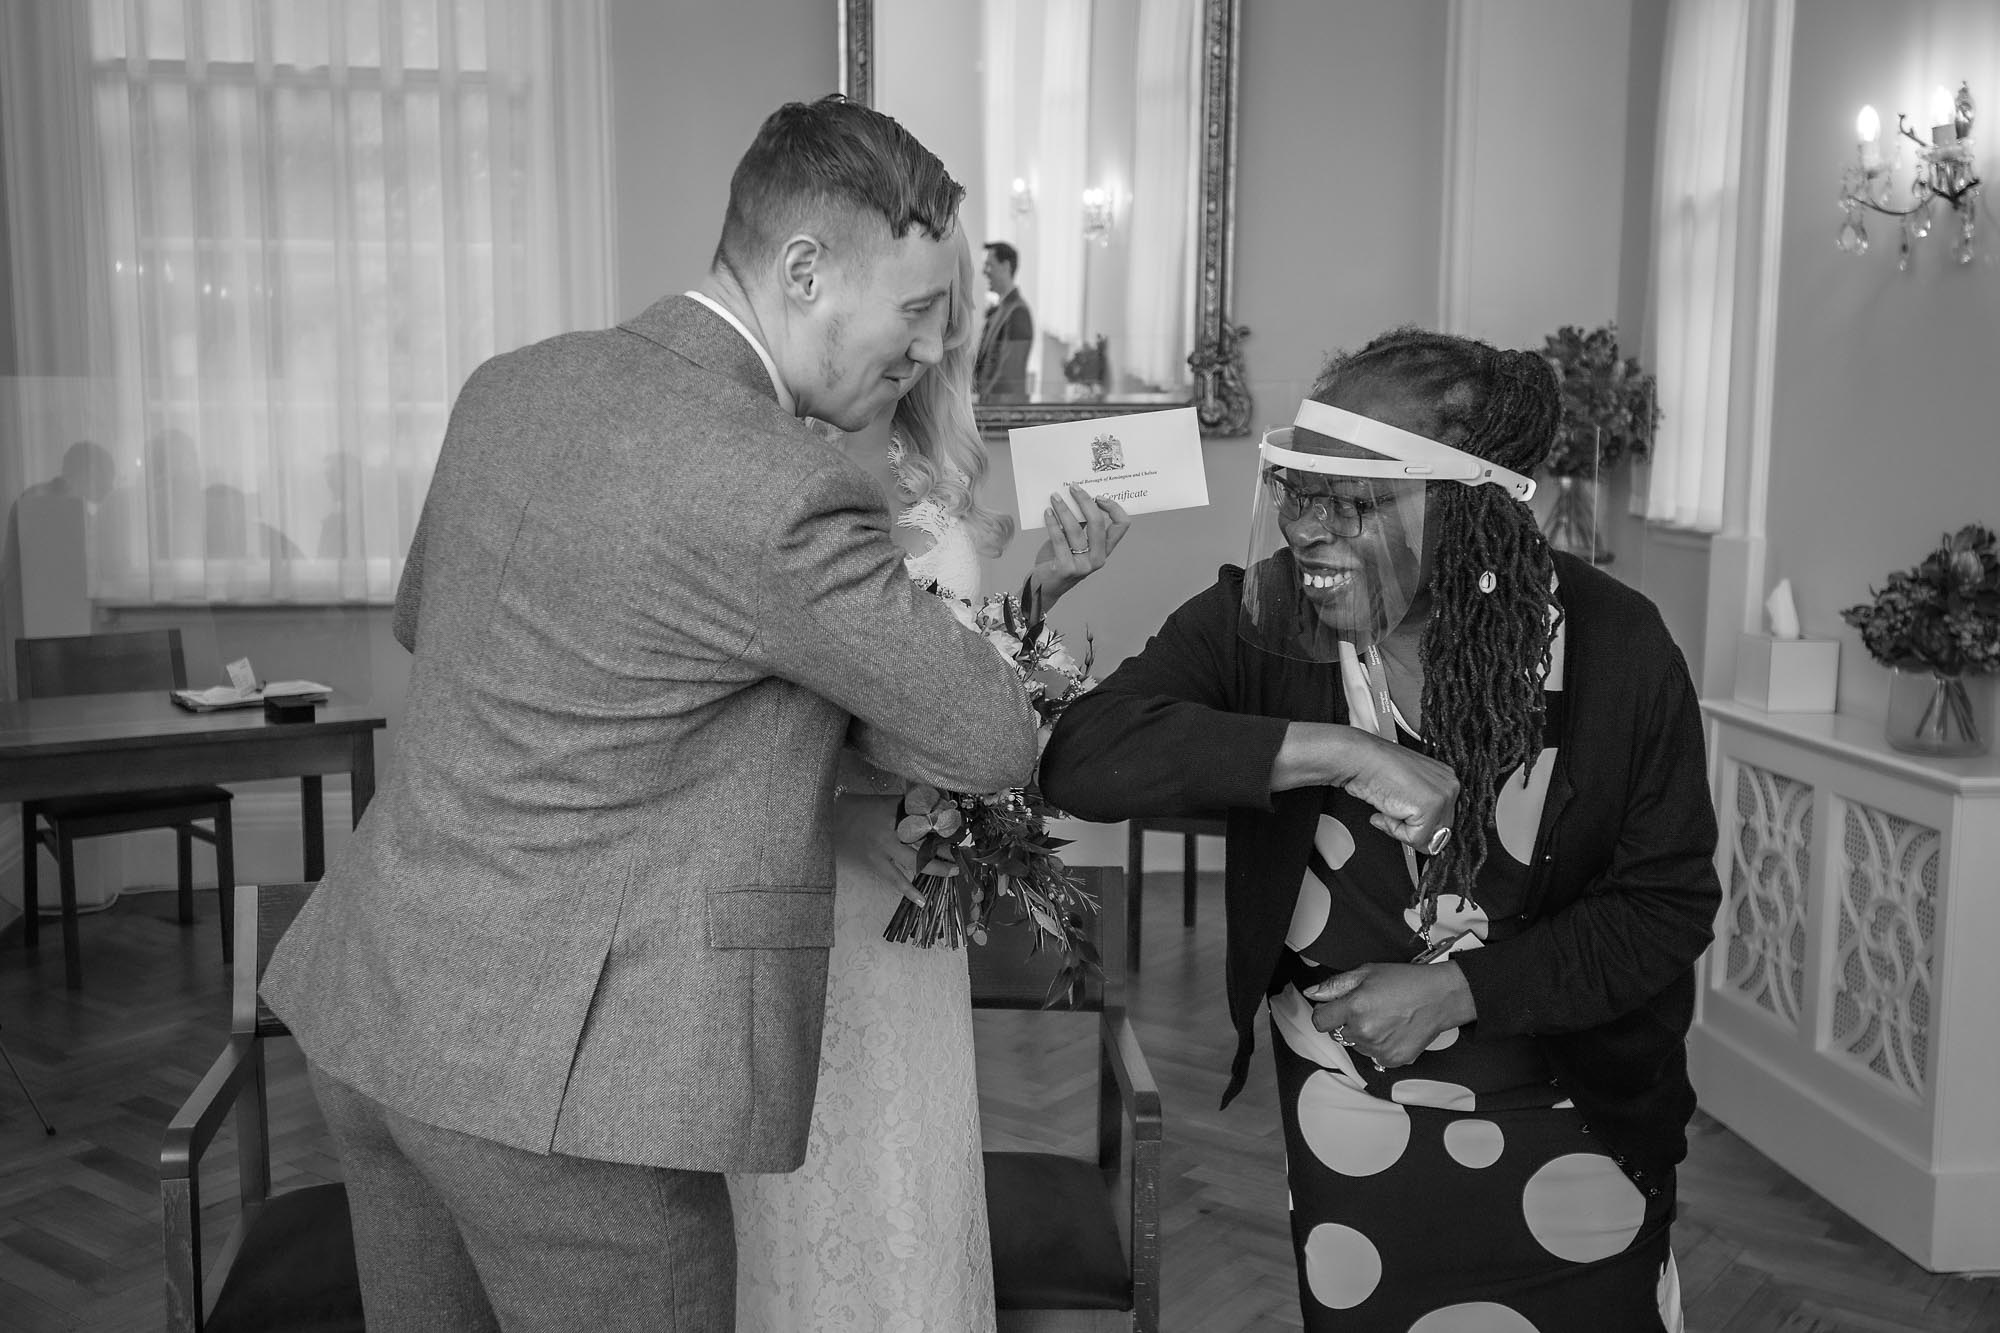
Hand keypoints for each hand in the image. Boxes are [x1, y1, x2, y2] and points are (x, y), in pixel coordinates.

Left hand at [1028, 485, 1130, 614]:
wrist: (1043, 587)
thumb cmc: (1058, 560)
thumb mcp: (1074, 543)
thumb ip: (1080, 526)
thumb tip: (1076, 498)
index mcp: (1104, 550)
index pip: (1122, 525)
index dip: (1113, 507)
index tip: (1099, 496)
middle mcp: (1098, 558)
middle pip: (1098, 523)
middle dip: (1085, 501)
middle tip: (1073, 488)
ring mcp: (1083, 565)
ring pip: (1076, 529)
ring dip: (1064, 509)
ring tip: (1055, 497)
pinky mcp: (1066, 568)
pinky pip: (1059, 539)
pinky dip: (1052, 523)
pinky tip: (1047, 512)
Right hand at [1276, 724, 1457, 853]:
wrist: (1359, 758)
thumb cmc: (1374, 768)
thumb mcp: (1408, 787)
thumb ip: (1422, 807)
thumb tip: (1429, 838)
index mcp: (1446, 778)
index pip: (1444, 819)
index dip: (1419, 823)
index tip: (1404, 816)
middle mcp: (1450, 785)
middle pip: (1441, 832)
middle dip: (1413, 828)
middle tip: (1391, 812)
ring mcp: (1443, 796)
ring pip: (1429, 838)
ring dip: (1403, 830)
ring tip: (1388, 809)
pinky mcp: (1430, 808)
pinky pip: (1415, 839)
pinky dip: (1394, 830)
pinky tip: (1385, 811)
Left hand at [1306, 962, 1475, 1068]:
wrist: (1440, 997)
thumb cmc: (1407, 981)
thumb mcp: (1368, 972)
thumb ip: (1336, 985)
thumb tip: (1312, 993)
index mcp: (1354, 1007)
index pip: (1320, 1021)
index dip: (1326, 1012)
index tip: (1334, 1007)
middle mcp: (1364, 1031)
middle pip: (1338, 1033)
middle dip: (1346, 1022)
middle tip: (1368, 1008)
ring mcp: (1378, 1049)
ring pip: (1355, 1045)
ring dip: (1362, 1034)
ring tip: (1384, 1018)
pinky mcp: (1392, 1060)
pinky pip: (1373, 1056)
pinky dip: (1379, 1046)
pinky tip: (1393, 1030)